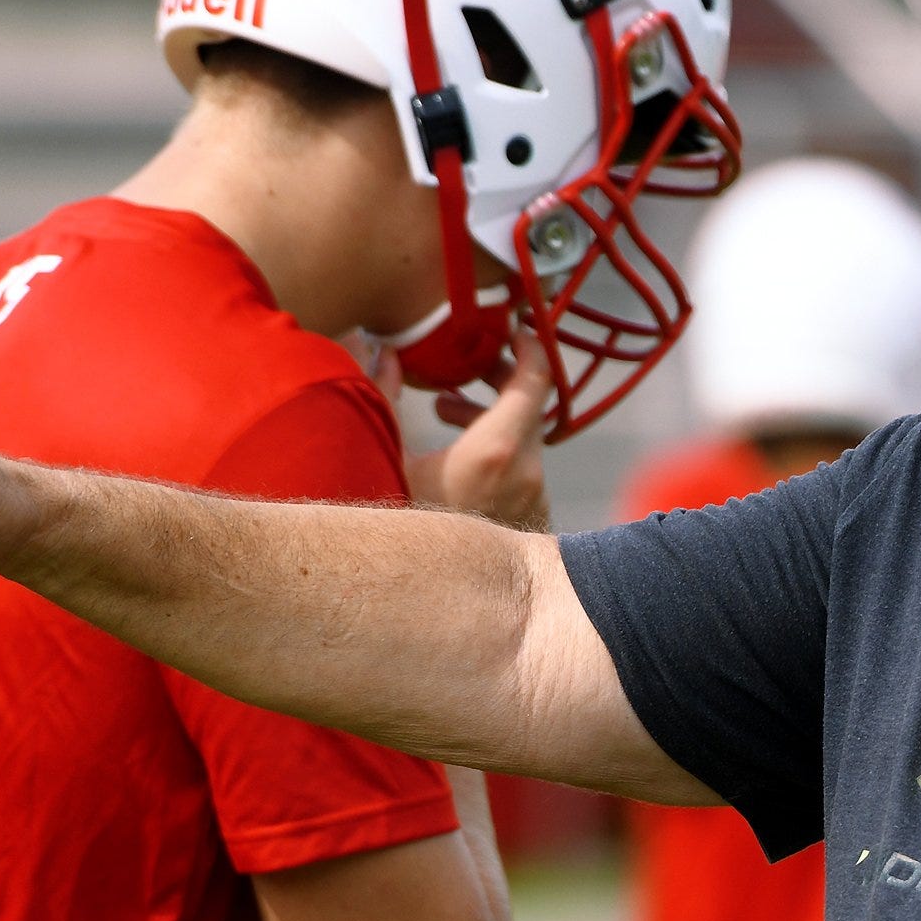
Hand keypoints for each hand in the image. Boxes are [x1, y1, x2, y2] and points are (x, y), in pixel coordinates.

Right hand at [392, 327, 553, 529]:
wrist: (426, 594)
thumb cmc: (397, 521)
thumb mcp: (385, 456)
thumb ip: (385, 395)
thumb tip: (385, 350)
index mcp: (495, 451)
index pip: (535, 381)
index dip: (528, 346)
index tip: (514, 326)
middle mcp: (526, 473)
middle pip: (529, 404)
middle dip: (497, 377)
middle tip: (466, 364)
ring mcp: (534, 499)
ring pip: (525, 437)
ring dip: (491, 415)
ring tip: (442, 409)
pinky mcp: (534, 517)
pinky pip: (525, 467)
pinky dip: (500, 447)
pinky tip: (458, 450)